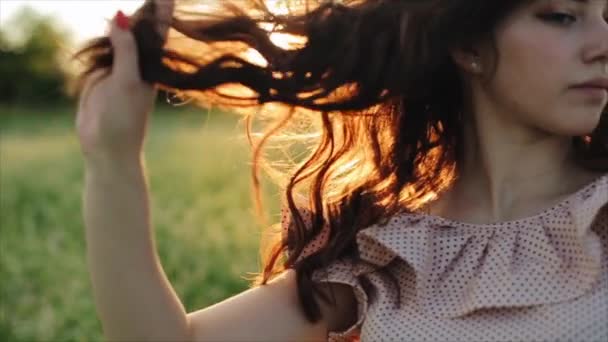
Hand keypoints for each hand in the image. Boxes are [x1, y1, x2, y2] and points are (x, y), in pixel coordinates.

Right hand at [75, 0, 173, 161]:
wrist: (106, 146)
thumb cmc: (124, 118)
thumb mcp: (127, 81)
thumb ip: (125, 50)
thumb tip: (122, 17)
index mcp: (151, 66)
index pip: (157, 32)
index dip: (162, 12)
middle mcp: (137, 65)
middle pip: (137, 32)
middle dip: (138, 16)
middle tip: (147, 2)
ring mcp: (118, 70)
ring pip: (116, 40)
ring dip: (117, 28)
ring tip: (121, 15)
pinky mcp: (101, 77)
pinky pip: (100, 54)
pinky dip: (100, 44)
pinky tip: (105, 34)